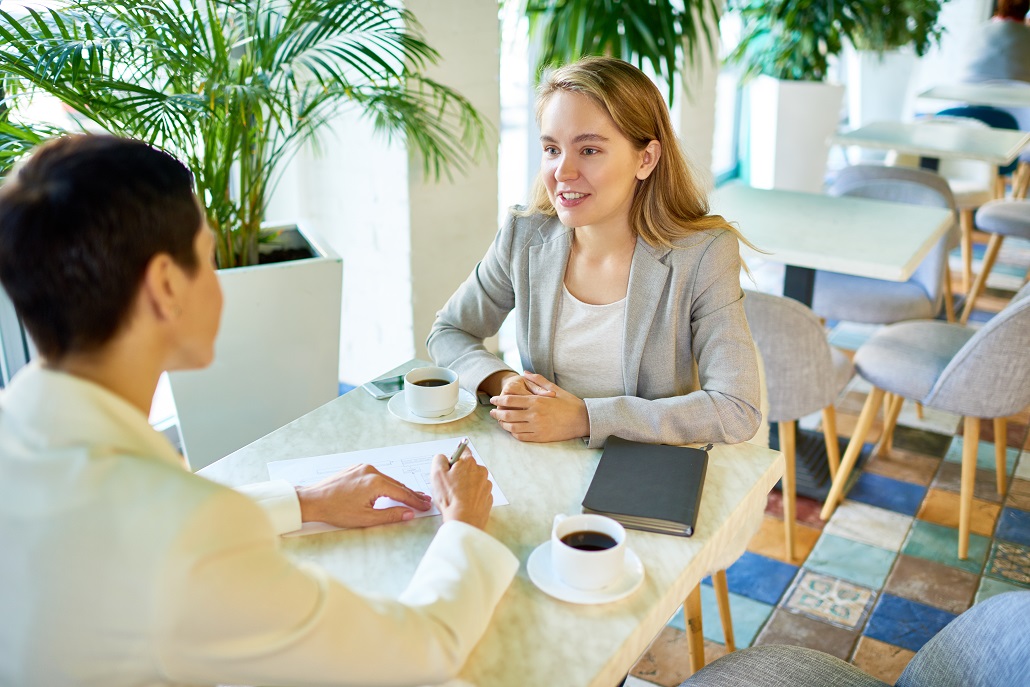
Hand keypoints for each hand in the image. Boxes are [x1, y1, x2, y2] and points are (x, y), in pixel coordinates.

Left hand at [295, 463, 432, 528]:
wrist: (313, 500)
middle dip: (411, 494)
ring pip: (387, 479)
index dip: (415, 501)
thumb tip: (409, 514)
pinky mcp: (356, 468)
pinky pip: (377, 476)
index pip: (402, 493)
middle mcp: (371, 470)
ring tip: (411, 496)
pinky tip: (391, 489)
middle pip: (397, 484)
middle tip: (424, 500)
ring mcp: (363, 467)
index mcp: (375, 482)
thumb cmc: (336, 510)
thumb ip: (390, 515)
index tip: (426, 506)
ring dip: (399, 489)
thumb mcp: (366, 518)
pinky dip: (386, 483)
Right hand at [430, 450, 493, 529]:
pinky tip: (463, 503)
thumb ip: (439, 459)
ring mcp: (486, 485)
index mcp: (469, 462)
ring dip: (465, 486)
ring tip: (456, 496)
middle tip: (449, 485)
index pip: (463, 450)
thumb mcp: (437, 473)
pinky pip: (478, 493)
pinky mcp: (488, 498)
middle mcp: (481, 471)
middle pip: (468, 467)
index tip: (449, 466)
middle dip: (459, 474)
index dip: (454, 458)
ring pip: (473, 481)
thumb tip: (443, 458)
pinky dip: (471, 496)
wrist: (464, 519)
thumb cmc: (451, 498)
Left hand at [488, 372, 588, 441]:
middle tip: (492, 412)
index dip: (499, 400)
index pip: (510, 400)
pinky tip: (512, 430)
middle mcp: (534, 415)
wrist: (583, 420)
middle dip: (496, 414)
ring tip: (500, 422)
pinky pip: (521, 437)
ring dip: (503, 425)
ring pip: (512, 427)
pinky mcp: (540, 438)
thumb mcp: (554, 389)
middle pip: (507, 415)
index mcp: (536, 401)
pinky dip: (514, 433)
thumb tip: (524, 372)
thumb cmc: (569, 403)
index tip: (493, 399)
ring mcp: (536, 427)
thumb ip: (538, 380)